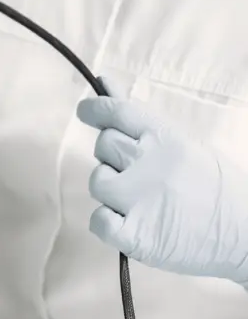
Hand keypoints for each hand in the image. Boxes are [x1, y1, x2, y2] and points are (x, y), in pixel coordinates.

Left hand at [77, 94, 247, 283]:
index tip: (86, 112)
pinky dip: (108, 222)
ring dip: (111, 189)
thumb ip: (141, 118)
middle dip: (113, 156)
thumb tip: (105, 83)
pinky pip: (98, 221)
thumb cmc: (218, 186)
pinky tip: (129, 223)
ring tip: (140, 199)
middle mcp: (146, 163)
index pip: (114, 111)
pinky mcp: (135, 236)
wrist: (246, 232)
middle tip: (137, 171)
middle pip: (103, 146)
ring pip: (98, 182)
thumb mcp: (186, 141)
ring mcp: (138, 200)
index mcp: (163, 137)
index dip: (94, 109)